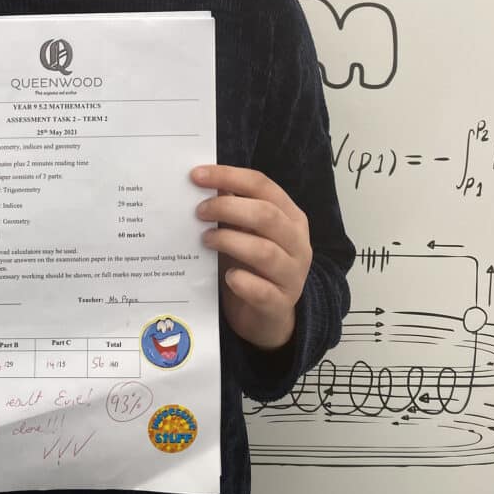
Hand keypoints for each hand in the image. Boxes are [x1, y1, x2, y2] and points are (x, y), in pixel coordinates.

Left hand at [191, 165, 311, 350]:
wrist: (268, 317)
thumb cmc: (252, 266)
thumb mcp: (245, 232)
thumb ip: (232, 209)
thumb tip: (204, 183)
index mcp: (290, 216)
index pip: (262, 185)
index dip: (229, 177)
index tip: (196, 176)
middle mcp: (297, 242)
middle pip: (266, 215)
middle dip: (227, 208)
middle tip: (199, 212)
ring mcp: (292, 274)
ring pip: (265, 251)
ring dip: (229, 241)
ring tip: (206, 240)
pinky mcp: (281, 304)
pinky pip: (262, 291)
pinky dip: (242, 282)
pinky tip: (227, 277)